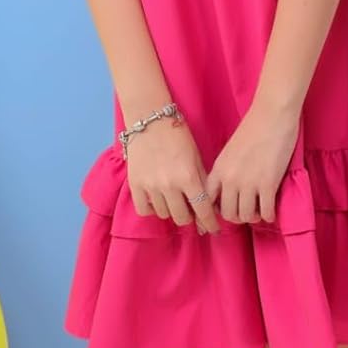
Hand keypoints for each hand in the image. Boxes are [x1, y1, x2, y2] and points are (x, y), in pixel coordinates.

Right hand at [126, 114, 221, 234]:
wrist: (150, 119)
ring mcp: (150, 186)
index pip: (202, 211)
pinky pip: (144, 210)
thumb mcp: (197, 157)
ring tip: (173, 196)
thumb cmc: (178, 135)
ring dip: (171, 209)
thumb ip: (203, 184)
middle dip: (190, 216)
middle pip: (182, 218)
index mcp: (188, 177)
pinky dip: (152, 208)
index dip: (210, 223)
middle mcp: (169, 185)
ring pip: (164, 214)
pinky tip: (157, 198)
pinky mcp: (134, 184)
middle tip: (191, 208)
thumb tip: (208, 211)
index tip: (213, 229)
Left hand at [204, 103, 300, 225]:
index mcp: (219, 169)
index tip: (224, 212)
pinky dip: (269, 215)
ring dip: (254, 216)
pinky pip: (265, 212)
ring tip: (260, 210)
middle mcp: (230, 179)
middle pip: (228, 213)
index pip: (208, 201)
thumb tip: (229, 190)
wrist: (272, 114)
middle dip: (238, 216)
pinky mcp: (268, 184)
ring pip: (246, 216)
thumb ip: (227, 170)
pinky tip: (271, 209)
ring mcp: (248, 183)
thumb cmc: (254, 128)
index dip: (215, 211)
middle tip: (247, 211)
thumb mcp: (231, 150)